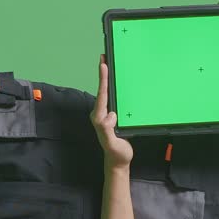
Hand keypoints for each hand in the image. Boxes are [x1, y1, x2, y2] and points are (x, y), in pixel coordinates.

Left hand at [92, 54, 133, 168]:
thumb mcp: (113, 144)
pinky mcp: (110, 117)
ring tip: (109, 64)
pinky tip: (117, 82)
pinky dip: (113, 88)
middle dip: (103, 74)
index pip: (102, 95)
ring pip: (106, 93)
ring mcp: (105, 115)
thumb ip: (107, 131)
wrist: (118, 162)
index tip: (103, 64)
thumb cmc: (117, 154)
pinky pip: (111, 99)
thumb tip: (109, 115)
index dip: (103, 79)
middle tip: (104, 57)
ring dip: (107, 79)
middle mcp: (100, 114)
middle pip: (102, 90)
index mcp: (100, 117)